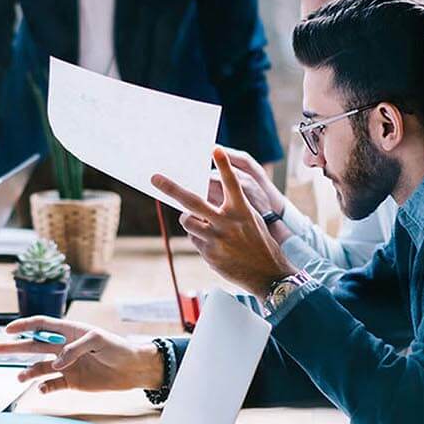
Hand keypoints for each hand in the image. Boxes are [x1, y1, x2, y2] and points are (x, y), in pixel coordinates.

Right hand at [0, 317, 160, 393]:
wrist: (132, 369)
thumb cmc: (117, 348)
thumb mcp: (98, 340)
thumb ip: (75, 348)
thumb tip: (57, 363)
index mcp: (68, 331)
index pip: (41, 325)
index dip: (24, 326)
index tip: (8, 330)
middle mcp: (63, 347)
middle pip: (33, 345)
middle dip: (13, 347)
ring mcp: (66, 365)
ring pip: (39, 367)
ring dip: (27, 371)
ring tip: (19, 377)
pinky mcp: (71, 382)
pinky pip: (52, 384)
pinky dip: (45, 387)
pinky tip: (43, 389)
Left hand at [152, 147, 298, 299]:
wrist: (267, 274)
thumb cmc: (259, 242)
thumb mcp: (250, 219)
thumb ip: (230, 206)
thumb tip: (204, 194)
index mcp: (242, 210)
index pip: (232, 184)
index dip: (224, 166)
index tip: (215, 149)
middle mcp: (228, 223)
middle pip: (193, 202)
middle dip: (172, 189)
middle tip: (155, 178)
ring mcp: (216, 239)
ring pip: (187, 221)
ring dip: (189, 220)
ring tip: (205, 225)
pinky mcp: (209, 254)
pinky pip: (194, 239)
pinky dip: (200, 238)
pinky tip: (216, 246)